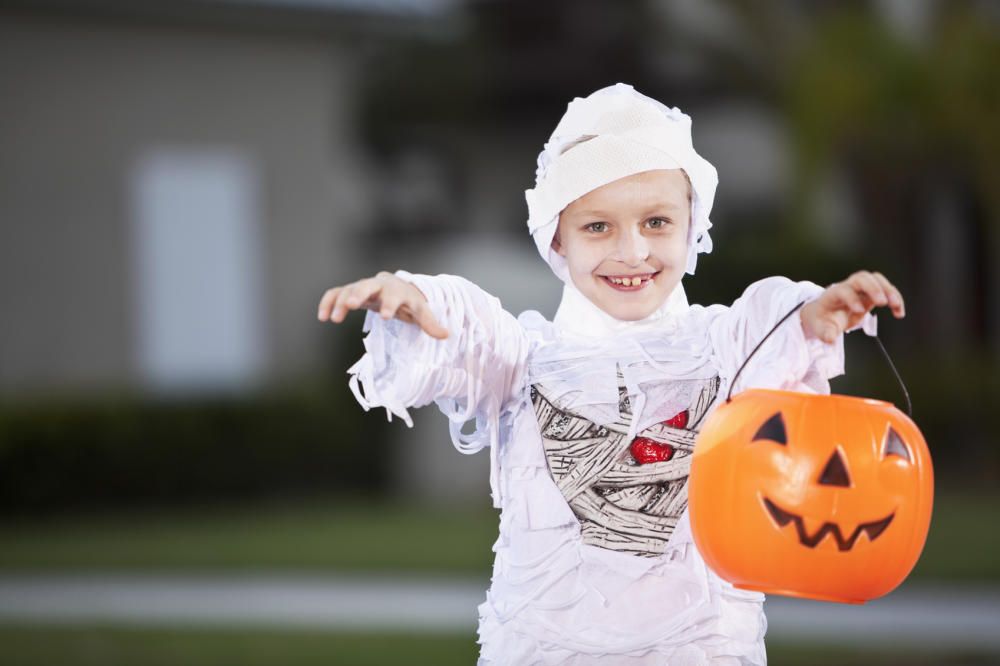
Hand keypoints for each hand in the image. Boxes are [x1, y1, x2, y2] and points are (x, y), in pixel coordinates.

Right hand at [317, 271, 449, 338]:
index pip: (394, 295)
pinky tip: (321, 317)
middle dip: (358, 294)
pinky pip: (336, 293)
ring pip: (349, 289)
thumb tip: (446, 335)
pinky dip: (328, 302)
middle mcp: (378, 285)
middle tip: (350, 305)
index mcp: (397, 289)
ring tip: (331, 319)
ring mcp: (363, 287)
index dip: (390, 305)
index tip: (386, 317)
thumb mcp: (421, 312)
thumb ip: (430, 323)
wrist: (398, 288)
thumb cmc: (410, 302)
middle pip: (367, 285)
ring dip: (340, 302)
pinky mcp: (350, 292)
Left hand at [800, 270, 904, 342]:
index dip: (851, 298)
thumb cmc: (823, 320)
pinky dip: (894, 298)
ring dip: (888, 290)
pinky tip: (898, 312)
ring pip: (876, 279)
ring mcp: (860, 288)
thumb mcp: (820, 328)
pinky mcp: (871, 293)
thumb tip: (830, 340)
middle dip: (873, 288)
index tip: (859, 310)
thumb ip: (826, 334)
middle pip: (862, 278)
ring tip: (896, 305)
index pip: (843, 290)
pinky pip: (885, 289)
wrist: (826, 313)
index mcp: (833, 294)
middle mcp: (848, 287)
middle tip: (882, 302)